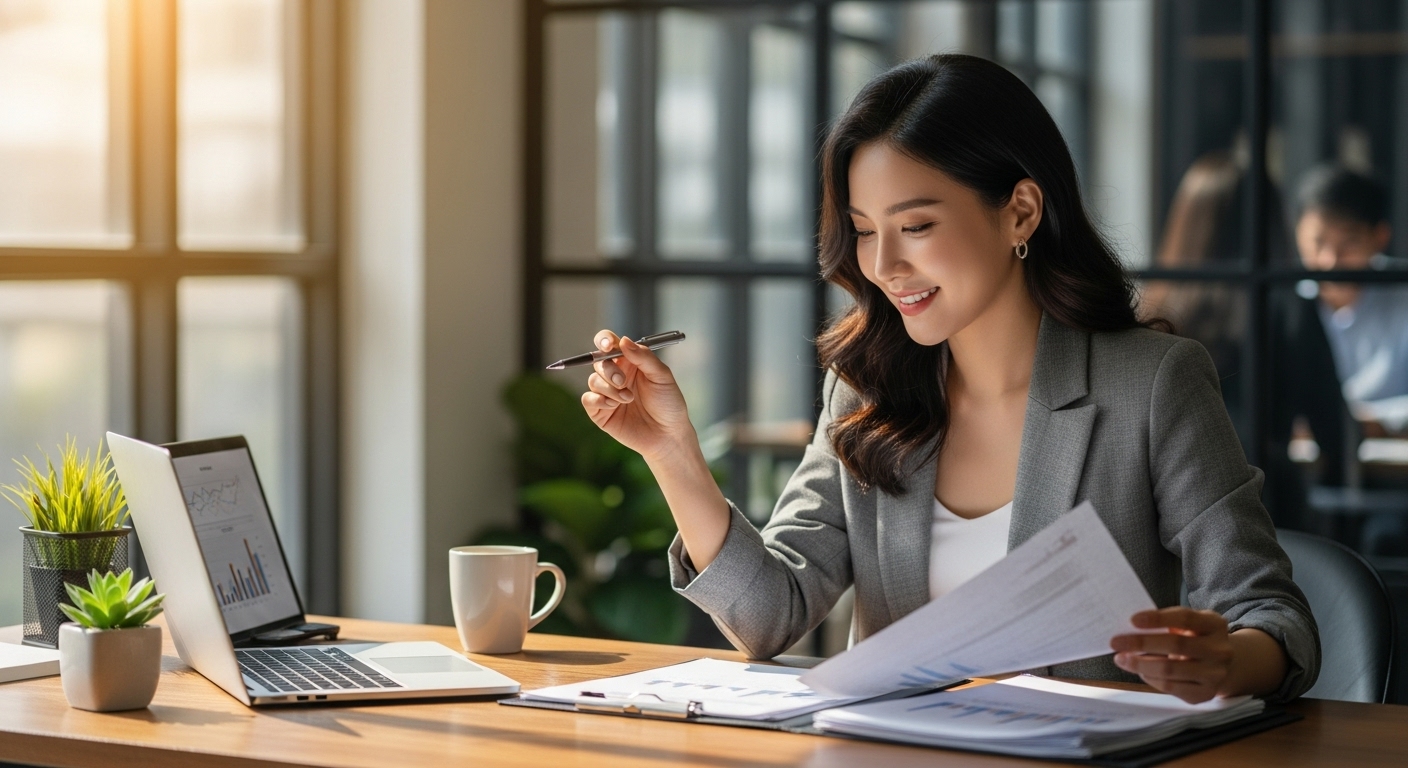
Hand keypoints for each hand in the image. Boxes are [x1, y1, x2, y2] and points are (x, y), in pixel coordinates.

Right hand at [582, 330, 694, 460]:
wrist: (668, 435)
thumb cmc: (669, 403)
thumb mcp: (662, 376)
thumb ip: (644, 357)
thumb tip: (623, 340)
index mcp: (630, 362)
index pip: (609, 343)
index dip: (604, 340)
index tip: (609, 346)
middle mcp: (616, 375)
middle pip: (598, 361)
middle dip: (608, 370)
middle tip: (622, 382)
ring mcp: (607, 394)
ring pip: (593, 380)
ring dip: (609, 388)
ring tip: (628, 399)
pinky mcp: (600, 412)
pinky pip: (588, 399)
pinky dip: (598, 400)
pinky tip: (613, 406)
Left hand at [1110, 607, 1232, 703]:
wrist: (1221, 666)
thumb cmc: (1195, 639)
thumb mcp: (1189, 625)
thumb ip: (1167, 623)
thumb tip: (1130, 628)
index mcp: (1215, 625)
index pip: (1185, 618)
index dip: (1158, 618)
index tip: (1132, 620)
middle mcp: (1220, 650)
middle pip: (1176, 645)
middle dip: (1141, 643)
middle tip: (1115, 642)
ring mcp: (1214, 674)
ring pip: (1170, 669)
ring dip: (1140, 664)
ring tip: (1121, 658)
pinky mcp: (1205, 693)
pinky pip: (1170, 686)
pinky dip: (1150, 678)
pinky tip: (1140, 671)